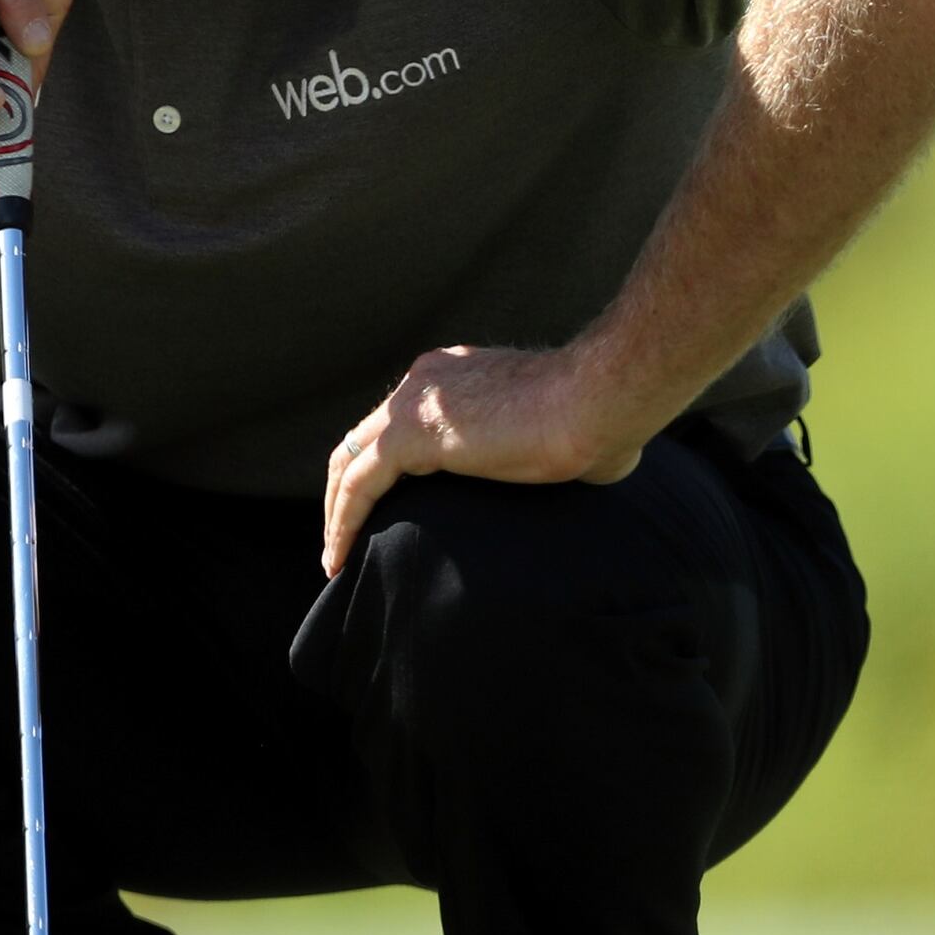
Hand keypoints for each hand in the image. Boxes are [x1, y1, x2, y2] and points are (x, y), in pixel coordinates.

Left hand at [319, 344, 648, 575]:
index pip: (402, 420)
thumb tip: (585, 468)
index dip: (385, 466)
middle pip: (364, 439)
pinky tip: (338, 559)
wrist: (597, 402)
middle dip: (346, 490)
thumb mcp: (559, 433)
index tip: (387, 510)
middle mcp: (426, 381)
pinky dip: (341, 523)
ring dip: (336, 512)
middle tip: (345, 539)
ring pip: (349, 462)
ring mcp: (414, 403)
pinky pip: (356, 485)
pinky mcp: (410, 434)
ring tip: (335, 559)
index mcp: (458, 376)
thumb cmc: (599, 421)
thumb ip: (544, 447)